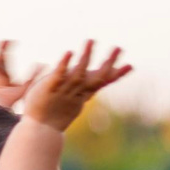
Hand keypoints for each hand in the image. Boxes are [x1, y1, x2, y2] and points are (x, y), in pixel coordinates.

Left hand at [17, 40, 133, 132]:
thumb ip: (82, 92)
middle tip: (118, 47)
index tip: (131, 66)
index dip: (116, 74)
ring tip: (90, 40)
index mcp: (82, 94)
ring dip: (85, 55)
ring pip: (78, 71)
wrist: (39, 130)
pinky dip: (64, 63)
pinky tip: (69, 52)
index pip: (102, 82)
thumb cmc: (54, 116)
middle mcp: (76, 91)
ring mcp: (64, 89)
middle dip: (108, 62)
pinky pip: (59, 74)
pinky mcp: (50, 88)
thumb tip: (89, 82)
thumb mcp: (71, 104)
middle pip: (95, 76)